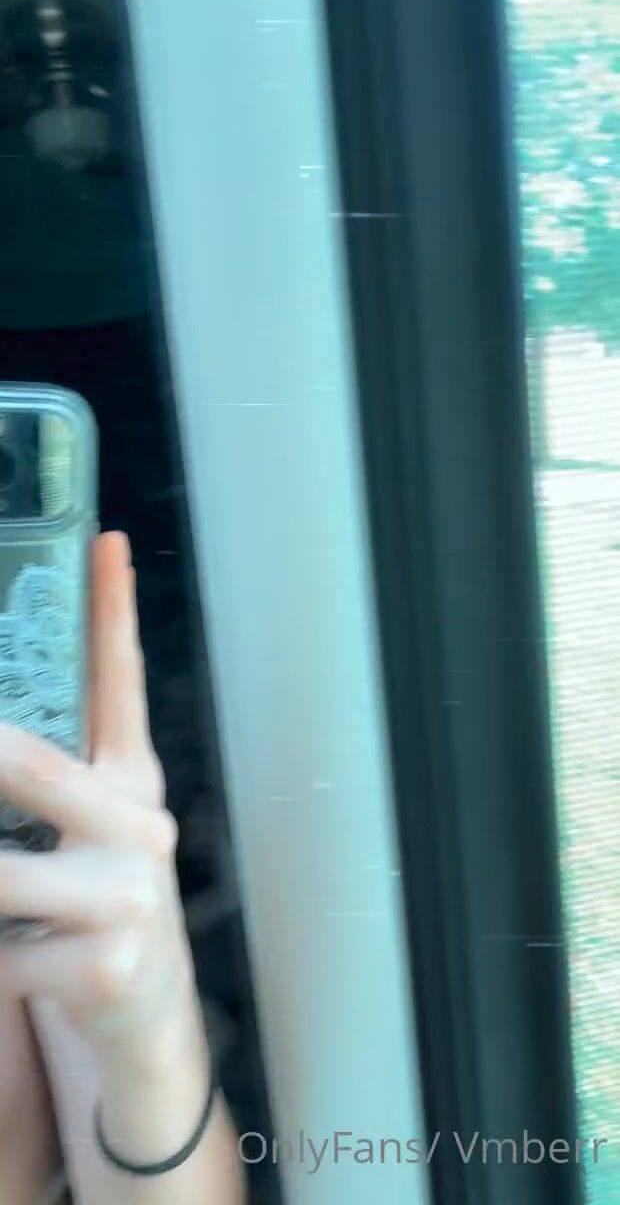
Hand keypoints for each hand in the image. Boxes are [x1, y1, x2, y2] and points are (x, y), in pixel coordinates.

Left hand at [0, 531, 195, 1058]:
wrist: (147, 1020)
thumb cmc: (104, 906)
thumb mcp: (93, 837)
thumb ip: (55, 782)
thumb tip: (4, 737)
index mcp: (134, 786)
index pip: (121, 684)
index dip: (114, 611)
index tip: (106, 542)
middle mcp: (140, 829)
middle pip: (35, 763)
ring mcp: (128, 898)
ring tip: (3, 876)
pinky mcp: (107, 965)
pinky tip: (16, 966)